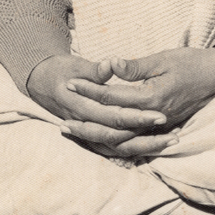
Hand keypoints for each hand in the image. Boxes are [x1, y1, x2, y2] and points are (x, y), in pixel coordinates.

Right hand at [26, 54, 177, 158]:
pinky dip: (133, 150)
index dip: (137, 116)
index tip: (161, 113)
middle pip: (118, 137)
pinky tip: (153, 147)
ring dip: (144, 147)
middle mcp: (83, 124)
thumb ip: (96, 70)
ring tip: (170, 142)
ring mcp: (86, 133)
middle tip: (172, 132)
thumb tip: (111, 64)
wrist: (41, 82)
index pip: (112, 116)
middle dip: (147, 136)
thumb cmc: (61, 70)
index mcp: (79, 106)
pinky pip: (113, 150)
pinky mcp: (91, 137)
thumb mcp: (76, 66)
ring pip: (117, 148)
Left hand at [67, 47, 214, 131]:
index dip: (89, 90)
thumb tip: (110, 64)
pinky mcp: (162, 129)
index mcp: (152, 97)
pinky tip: (100, 139)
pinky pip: (134, 142)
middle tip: (62, 121)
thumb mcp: (163, 58)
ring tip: (76, 133)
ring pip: (122, 140)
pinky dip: (114, 143)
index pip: (113, 96)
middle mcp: (154, 117)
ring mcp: (159, 126)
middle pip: (112, 126)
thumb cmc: (193, 62)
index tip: (69, 84)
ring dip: (97, 137)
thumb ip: (135, 67)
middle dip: (86, 122)